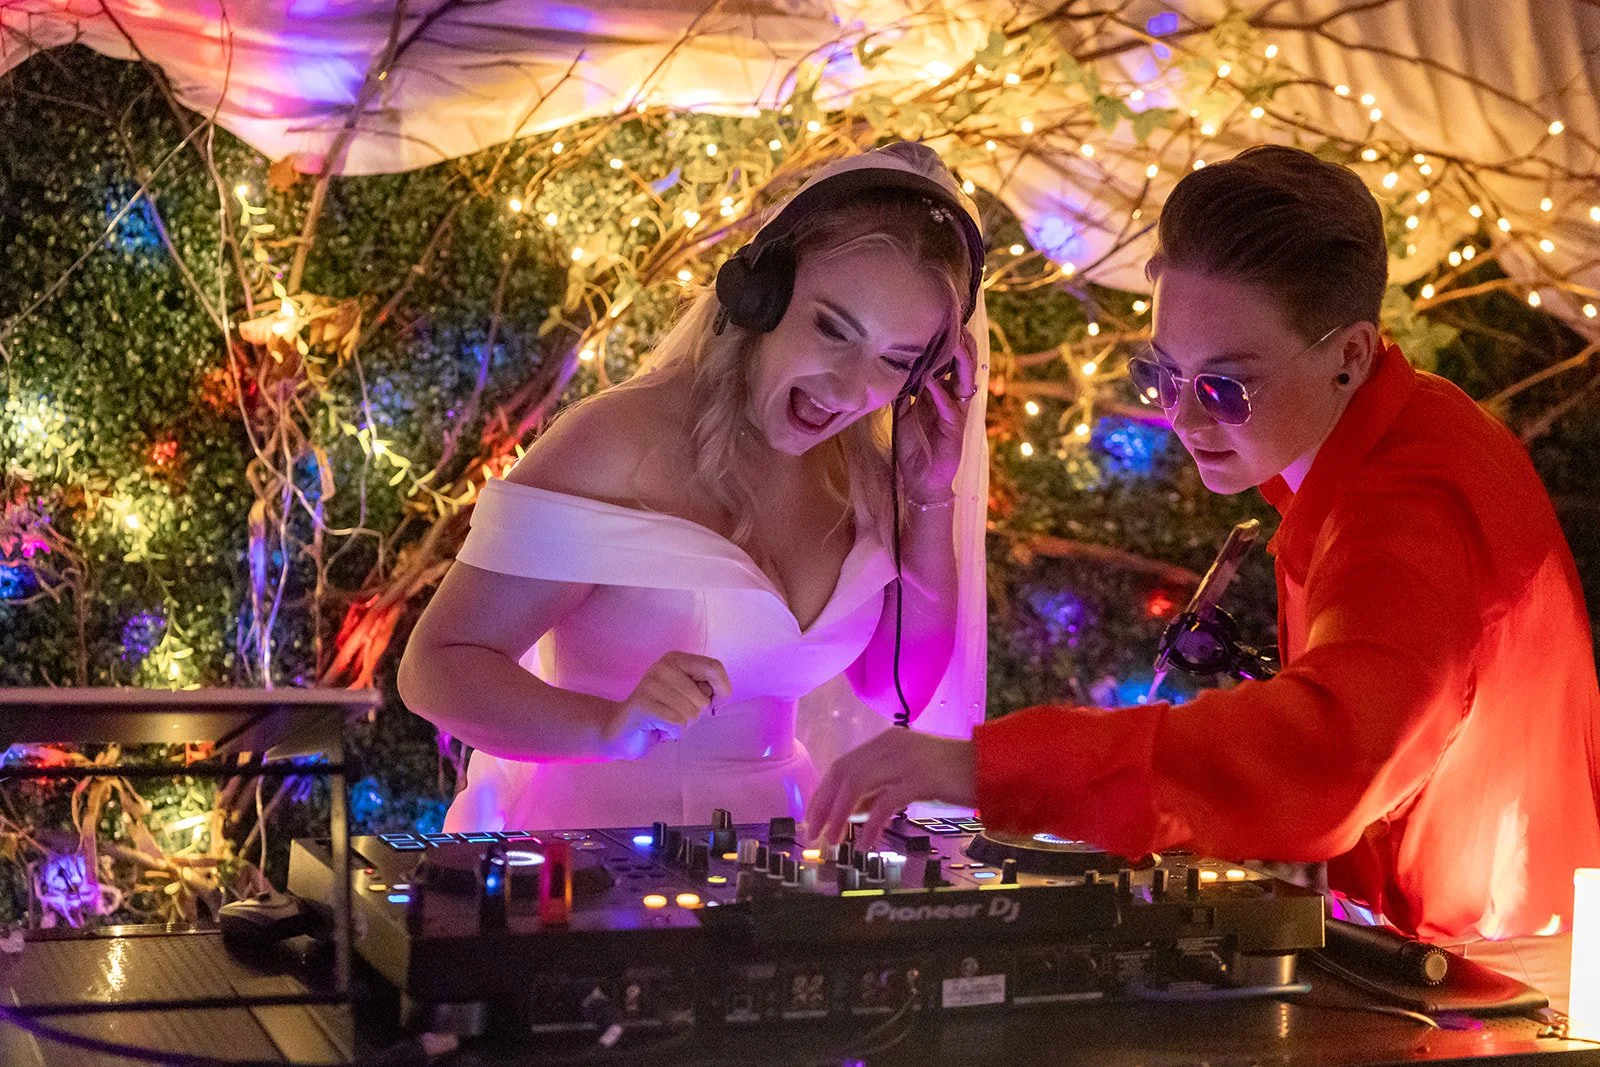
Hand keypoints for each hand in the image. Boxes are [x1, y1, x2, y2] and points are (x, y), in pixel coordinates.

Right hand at [606, 652, 730, 755]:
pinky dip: (672, 732)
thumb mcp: (687, 695)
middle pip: (703, 698)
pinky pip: (677, 724)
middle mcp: (662, 667)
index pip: (713, 667)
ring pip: (691, 713)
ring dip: (682, 724)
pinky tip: (658, 728)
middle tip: (674, 714)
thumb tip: (721, 693)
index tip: (718, 701)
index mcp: (675, 659)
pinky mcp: (643, 705)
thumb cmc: (661, 712)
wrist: (621, 730)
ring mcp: (650, 685)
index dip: (723, 688)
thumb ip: (704, 688)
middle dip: (694, 714)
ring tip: (665, 720)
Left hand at [804, 729, 976, 850]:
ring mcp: (905, 760)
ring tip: (833, 842)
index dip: (822, 792)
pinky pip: (885, 804)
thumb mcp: (910, 777)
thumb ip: (880, 787)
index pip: (842, 764)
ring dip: (840, 816)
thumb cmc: (954, 776)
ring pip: (858, 785)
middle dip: (824, 805)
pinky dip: (871, 826)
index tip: (811, 818)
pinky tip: (866, 845)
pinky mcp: (921, 779)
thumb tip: (849, 811)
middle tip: (813, 834)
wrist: (993, 767)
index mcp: (887, 741)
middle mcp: (891, 745)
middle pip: (843, 773)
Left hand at [896, 325, 978, 503]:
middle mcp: (956, 398)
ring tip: (949, 341)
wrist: (921, 482)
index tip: (940, 316)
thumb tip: (888, 364)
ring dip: (959, 359)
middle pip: (967, 362)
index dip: (951, 337)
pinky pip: (952, 406)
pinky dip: (941, 392)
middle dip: (960, 341)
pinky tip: (931, 381)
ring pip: (967, 379)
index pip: (954, 358)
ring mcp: (958, 413)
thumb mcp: (904, 411)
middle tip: (948, 320)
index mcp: (946, 391)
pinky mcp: (955, 430)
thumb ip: (903, 388)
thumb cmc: (914, 446)